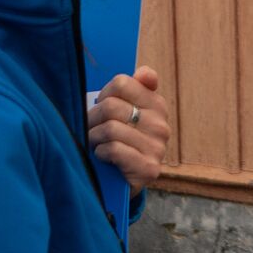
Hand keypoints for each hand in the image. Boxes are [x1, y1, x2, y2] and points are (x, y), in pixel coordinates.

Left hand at [86, 66, 172, 192]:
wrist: (127, 180)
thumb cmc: (122, 140)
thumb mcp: (129, 113)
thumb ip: (135, 89)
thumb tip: (144, 72)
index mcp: (157, 104)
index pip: (122, 83)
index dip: (104, 94)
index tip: (102, 107)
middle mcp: (161, 125)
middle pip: (111, 106)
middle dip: (93, 119)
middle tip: (92, 128)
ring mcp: (157, 147)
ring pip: (109, 129)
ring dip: (94, 138)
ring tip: (96, 143)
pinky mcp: (148, 168)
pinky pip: (113, 149)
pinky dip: (100, 153)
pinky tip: (103, 156)